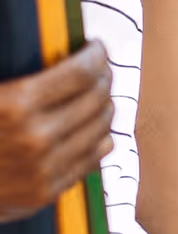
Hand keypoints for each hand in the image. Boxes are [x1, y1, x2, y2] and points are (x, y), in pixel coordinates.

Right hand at [0, 41, 113, 220]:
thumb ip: (16, 73)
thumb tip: (43, 41)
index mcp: (16, 105)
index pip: (82, 73)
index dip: (96, 55)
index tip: (96, 47)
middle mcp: (36, 138)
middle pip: (97, 97)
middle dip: (103, 77)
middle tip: (99, 69)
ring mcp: (44, 169)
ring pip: (102, 127)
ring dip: (105, 106)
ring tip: (98, 97)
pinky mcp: (45, 193)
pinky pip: (93, 159)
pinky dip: (100, 139)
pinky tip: (95, 128)